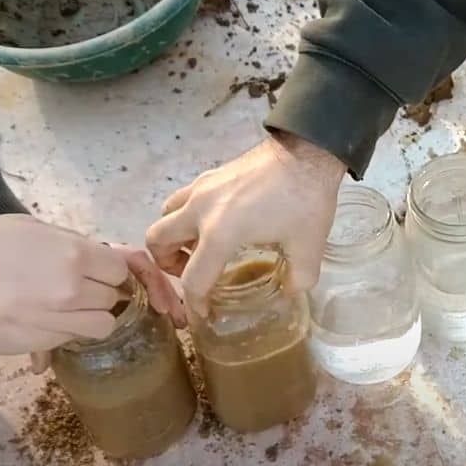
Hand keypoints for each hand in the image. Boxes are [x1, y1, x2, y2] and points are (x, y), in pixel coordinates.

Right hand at [0, 215, 182, 367]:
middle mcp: (72, 290)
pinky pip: (74, 339)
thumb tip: (100, 256)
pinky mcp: (41, 343)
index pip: (120, 269)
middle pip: (114, 297)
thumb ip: (71, 242)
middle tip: (80, 287)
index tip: (98, 270)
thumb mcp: (29, 228)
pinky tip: (47, 319)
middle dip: (102, 292)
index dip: (110, 270)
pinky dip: (69, 331)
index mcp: (73, 255)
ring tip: (70, 307)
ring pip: (103, 325)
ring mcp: (57, 320)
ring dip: (93, 316)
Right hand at [146, 132, 345, 317]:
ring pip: (165, 214)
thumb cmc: (305, 200)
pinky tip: (214, 222)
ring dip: (171, 235)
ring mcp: (202, 188)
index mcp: (219, 233)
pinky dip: (186, 214)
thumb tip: (291, 290)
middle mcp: (200, 210)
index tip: (203, 314)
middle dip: (166, 263)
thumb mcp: (308, 247)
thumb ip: (299, 278)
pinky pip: (183, 198)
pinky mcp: (210, 175)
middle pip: (157, 240)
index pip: (193, 278)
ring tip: (196, 247)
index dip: (195, 303)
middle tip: (190, 271)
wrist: (307, 151)